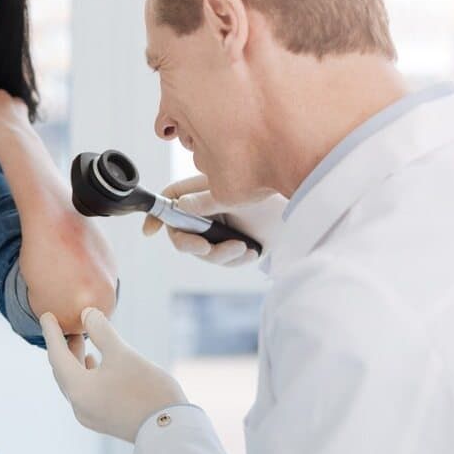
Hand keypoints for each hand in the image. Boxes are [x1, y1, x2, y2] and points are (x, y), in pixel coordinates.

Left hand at [40, 308, 185, 442]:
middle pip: (63, 370)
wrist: (172, 430)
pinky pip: (85, 391)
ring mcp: (91, 415)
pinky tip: (95, 362)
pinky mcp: (104, 419)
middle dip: (63, 346)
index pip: (57, 355)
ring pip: (74, 381)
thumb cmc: (146, 389)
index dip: (51, 333)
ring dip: (76, 359)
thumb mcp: (122, 353)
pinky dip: (86, 373)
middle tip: (65, 325)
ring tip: (81, 339)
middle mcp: (79, 405)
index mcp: (78, 389)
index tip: (46, 315)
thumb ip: (101, 330)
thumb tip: (87, 314)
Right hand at [142, 175, 286, 265]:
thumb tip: (178, 206)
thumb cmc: (271, 197)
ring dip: (221, 254)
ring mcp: (221, 231)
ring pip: (203, 252)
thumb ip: (202, 201)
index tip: (150, 231)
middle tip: (206, 248)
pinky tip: (251, 251)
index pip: (171, 201)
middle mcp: (209, 212)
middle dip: (192, 245)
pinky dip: (236, 259)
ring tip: (241, 247)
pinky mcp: (234, 247)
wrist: (303, 214)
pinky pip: (224, 261)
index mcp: (204, 193)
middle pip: (181, 233)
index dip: (157, 215)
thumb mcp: (232, 196)